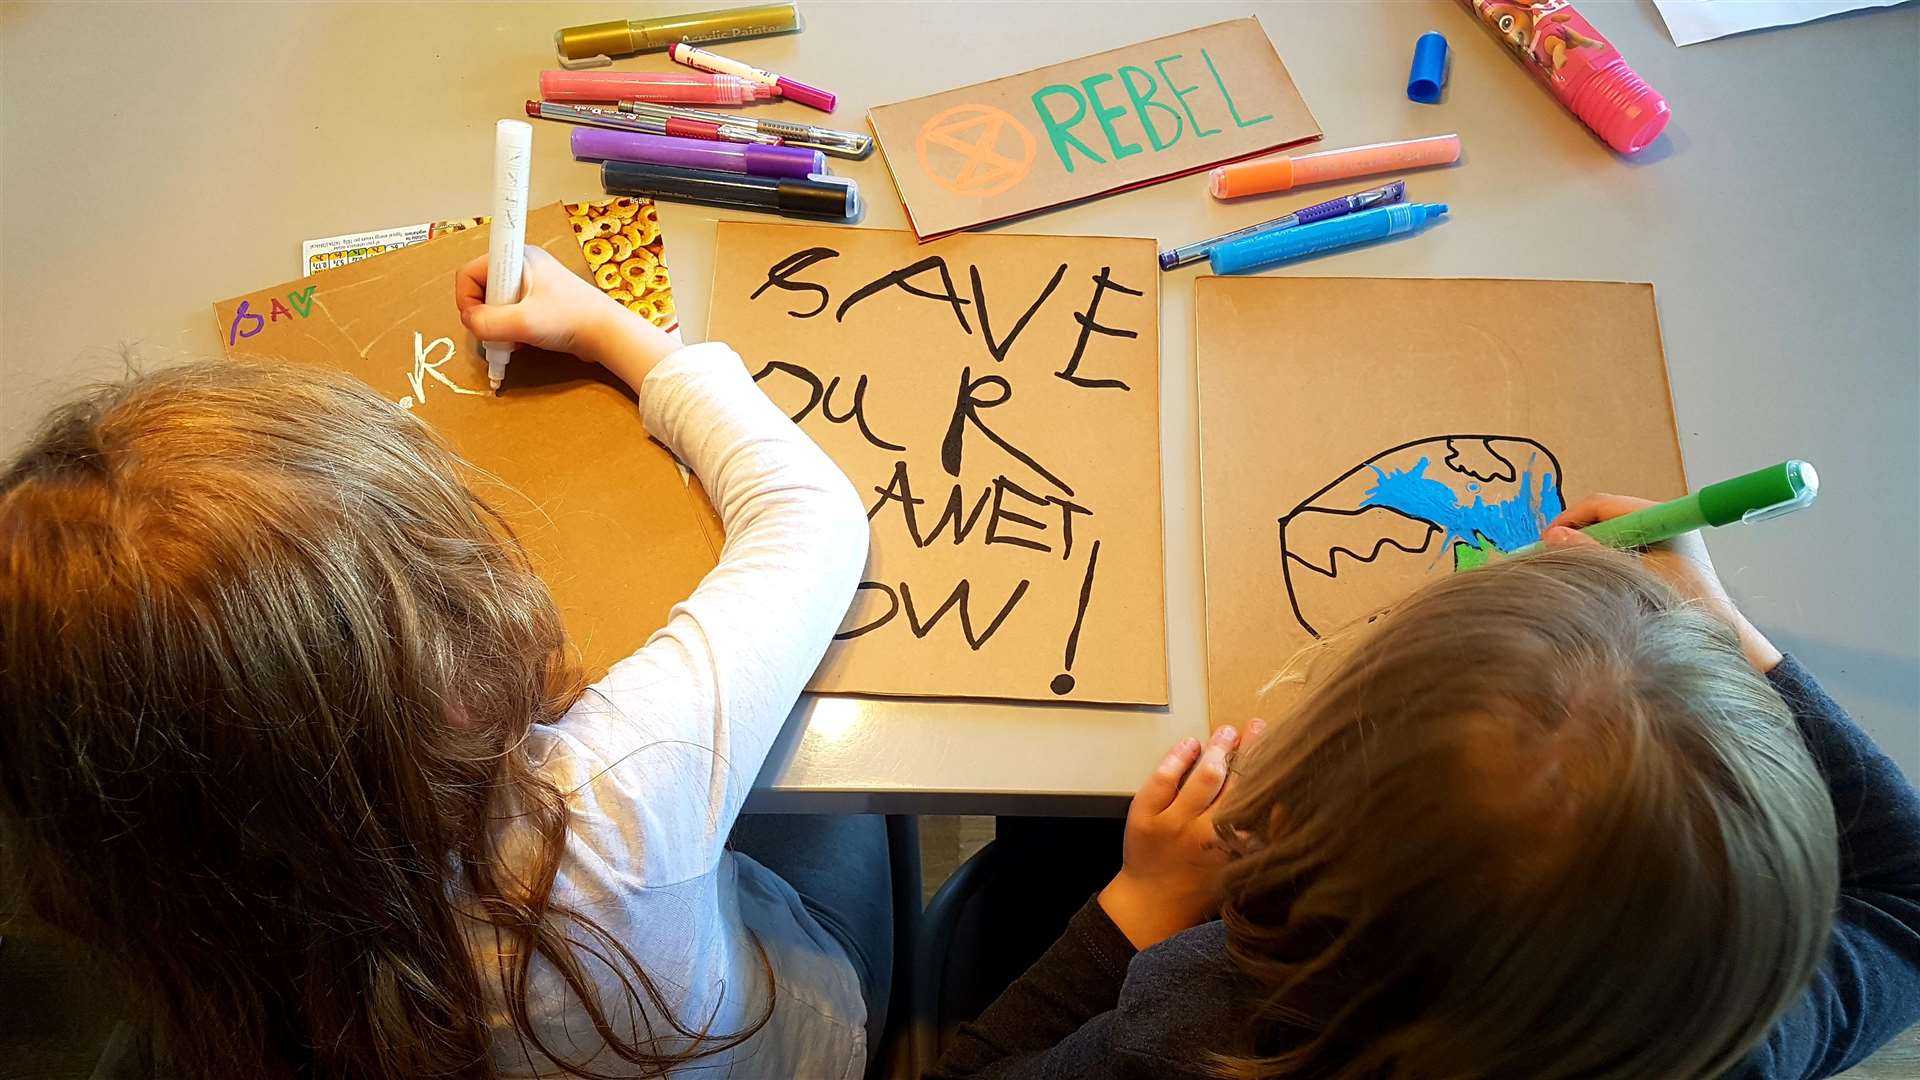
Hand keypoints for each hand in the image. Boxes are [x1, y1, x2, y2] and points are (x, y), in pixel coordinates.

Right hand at [455, 245, 680, 389]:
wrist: (607, 333)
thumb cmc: (570, 319)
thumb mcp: (523, 322)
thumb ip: (487, 323)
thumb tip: (469, 323)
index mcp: (516, 258)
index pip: (469, 272)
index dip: (467, 298)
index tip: (479, 319)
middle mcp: (521, 265)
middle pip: (481, 289)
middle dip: (485, 315)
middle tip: (501, 333)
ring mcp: (530, 283)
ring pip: (495, 304)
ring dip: (499, 326)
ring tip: (515, 339)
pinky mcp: (538, 301)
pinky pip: (510, 313)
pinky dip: (511, 328)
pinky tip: (524, 341)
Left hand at [1099, 721, 1264, 949]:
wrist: (1153, 903)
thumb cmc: (1202, 884)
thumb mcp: (1240, 865)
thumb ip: (1263, 836)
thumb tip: (1286, 802)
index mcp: (1236, 849)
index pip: (1263, 803)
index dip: (1273, 773)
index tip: (1282, 752)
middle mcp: (1209, 835)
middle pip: (1237, 784)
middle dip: (1251, 751)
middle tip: (1258, 726)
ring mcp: (1175, 824)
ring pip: (1204, 777)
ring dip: (1219, 748)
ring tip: (1228, 732)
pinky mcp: (1146, 816)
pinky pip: (1164, 778)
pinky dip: (1179, 757)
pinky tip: (1191, 744)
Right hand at [1546, 494, 1781, 671]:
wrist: (1722, 636)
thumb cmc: (1680, 606)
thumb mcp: (1630, 577)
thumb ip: (1592, 554)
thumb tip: (1553, 537)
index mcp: (1663, 518)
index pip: (1604, 504)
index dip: (1571, 519)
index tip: (1547, 541)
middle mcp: (1666, 521)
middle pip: (1607, 515)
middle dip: (1577, 532)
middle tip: (1553, 555)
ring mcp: (1666, 538)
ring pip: (1614, 531)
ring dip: (1589, 546)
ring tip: (1570, 566)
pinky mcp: (1665, 554)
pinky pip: (1625, 545)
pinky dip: (1604, 556)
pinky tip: (1593, 575)